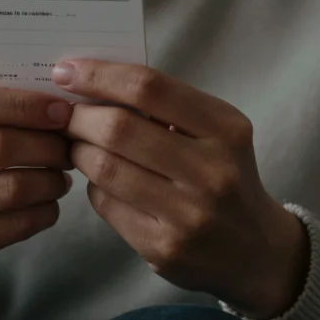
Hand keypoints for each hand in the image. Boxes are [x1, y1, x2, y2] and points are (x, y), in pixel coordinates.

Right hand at [0, 85, 73, 307]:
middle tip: (68, 148)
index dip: (25, 105)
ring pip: (12, 188)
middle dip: (46, 145)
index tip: (60, 111)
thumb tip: (57, 103)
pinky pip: (15, 225)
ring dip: (50, 181)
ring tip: (61, 177)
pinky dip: (44, 212)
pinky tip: (49, 204)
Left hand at [53, 60, 309, 318]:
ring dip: (78, 151)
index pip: (149, 87)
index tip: (66, 70)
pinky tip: (101, 180)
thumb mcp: (215, 132)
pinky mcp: (164, 248)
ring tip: (77, 144)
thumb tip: (93, 82)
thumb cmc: (224, 174)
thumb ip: (165, 106)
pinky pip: (106, 204)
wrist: (256, 249)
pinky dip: (93, 185)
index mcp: (226, 129)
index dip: (99, 74)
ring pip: (104, 168)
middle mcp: (212, 171)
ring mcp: (188, 214)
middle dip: (78, 116)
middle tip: (63, 114)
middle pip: (119, 128)